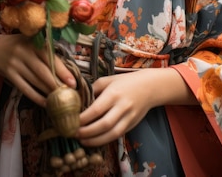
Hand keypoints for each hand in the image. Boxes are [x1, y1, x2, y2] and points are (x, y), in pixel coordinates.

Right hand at [0, 33, 75, 105]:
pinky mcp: (9, 75)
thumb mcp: (31, 41)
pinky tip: (45, 103)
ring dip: (48, 91)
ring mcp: (15, 64)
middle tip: (69, 93)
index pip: (50, 58)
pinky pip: (25, 88)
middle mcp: (24, 52)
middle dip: (57, 83)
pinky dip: (36, 97)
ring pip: (35, 81)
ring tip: (60, 99)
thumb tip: (65, 68)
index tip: (73, 82)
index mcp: (33, 42)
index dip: (62, 71)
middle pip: (43, 71)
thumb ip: (45, 50)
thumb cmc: (19, 45)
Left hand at [78, 68, 195, 146]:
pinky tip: (95, 141)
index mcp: (114, 93)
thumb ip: (94, 89)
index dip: (83, 118)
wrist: (150, 87)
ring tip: (82, 141)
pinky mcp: (132, 125)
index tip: (72, 121)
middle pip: (104, 124)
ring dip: (95, 141)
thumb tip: (79, 99)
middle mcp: (122, 107)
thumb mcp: (108, 80)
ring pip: (112, 134)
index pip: (97, 109)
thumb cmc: (125, 82)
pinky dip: (105, 140)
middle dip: (87, 132)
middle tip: (74, 134)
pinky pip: (117, 136)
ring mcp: (129, 118)